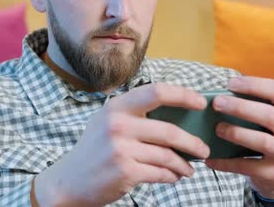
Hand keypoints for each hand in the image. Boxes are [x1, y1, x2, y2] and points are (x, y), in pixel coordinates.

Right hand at [33, 83, 210, 206]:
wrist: (69, 181)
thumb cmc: (95, 150)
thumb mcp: (109, 121)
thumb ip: (136, 114)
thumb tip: (179, 114)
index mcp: (117, 106)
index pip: (157, 91)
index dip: (183, 95)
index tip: (201, 103)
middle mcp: (118, 124)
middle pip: (169, 130)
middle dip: (192, 142)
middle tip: (203, 149)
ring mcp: (121, 149)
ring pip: (167, 155)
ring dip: (183, 164)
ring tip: (190, 169)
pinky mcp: (125, 171)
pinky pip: (160, 173)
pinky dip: (172, 176)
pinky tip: (174, 177)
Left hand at [205, 76, 273, 198]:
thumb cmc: (271, 131)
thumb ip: (265, 94)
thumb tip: (233, 83)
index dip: (255, 85)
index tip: (230, 83)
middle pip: (270, 116)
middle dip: (241, 108)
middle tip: (217, 103)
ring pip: (262, 141)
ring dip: (237, 133)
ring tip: (217, 128)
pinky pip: (249, 167)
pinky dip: (227, 163)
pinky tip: (210, 159)